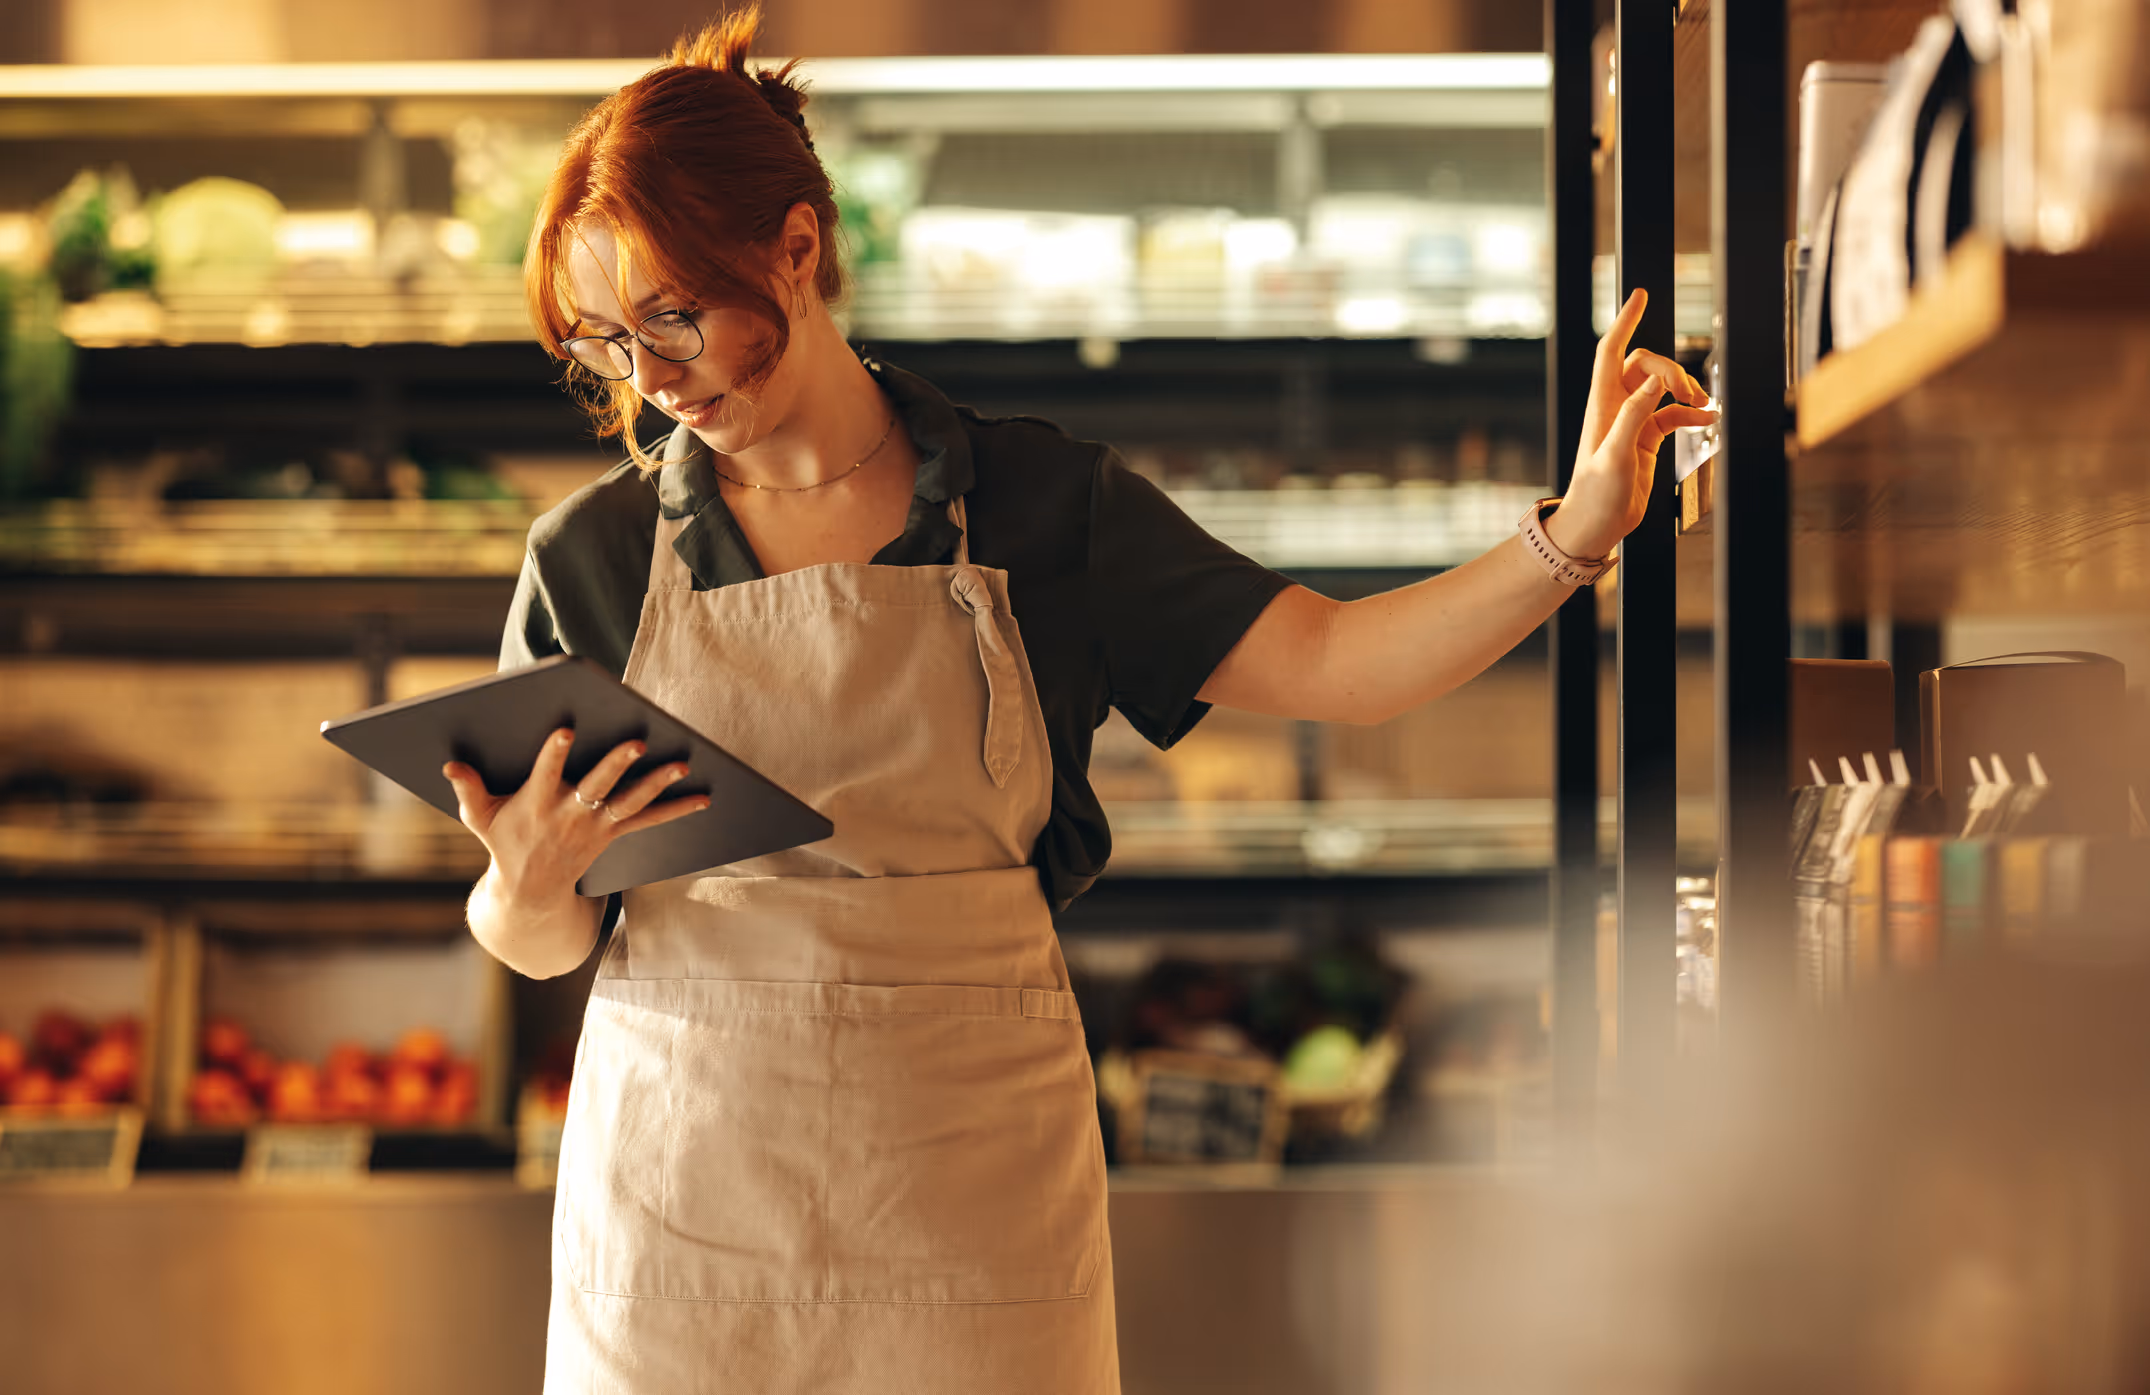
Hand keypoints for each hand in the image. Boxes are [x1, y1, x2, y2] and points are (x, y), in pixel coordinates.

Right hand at [441, 728, 708, 902]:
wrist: (530, 893)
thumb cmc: (504, 843)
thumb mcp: (480, 818)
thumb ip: (468, 789)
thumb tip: (450, 764)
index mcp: (536, 804)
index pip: (545, 774)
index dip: (555, 753)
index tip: (566, 729)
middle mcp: (569, 815)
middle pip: (595, 786)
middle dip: (615, 764)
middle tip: (636, 741)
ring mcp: (594, 826)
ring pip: (629, 802)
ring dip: (657, 784)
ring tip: (681, 764)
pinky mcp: (612, 834)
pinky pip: (649, 820)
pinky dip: (677, 809)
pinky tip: (704, 797)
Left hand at [1546, 288, 1717, 560]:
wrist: (1596, 526)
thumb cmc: (1596, 495)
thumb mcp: (1615, 455)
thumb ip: (1635, 416)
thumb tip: (1657, 381)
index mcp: (1602, 404)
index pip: (1611, 351)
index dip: (1625, 321)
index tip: (1641, 295)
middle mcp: (1617, 407)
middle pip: (1645, 365)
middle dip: (1672, 370)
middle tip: (1690, 393)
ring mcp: (1633, 422)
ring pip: (1663, 388)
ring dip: (1686, 390)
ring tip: (1706, 406)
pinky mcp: (1647, 439)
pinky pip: (1674, 415)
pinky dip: (1692, 414)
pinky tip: (1709, 420)